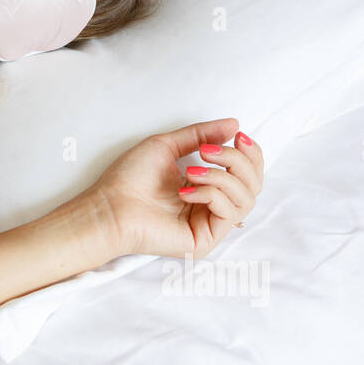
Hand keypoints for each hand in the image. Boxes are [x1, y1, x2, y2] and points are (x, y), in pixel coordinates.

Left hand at [86, 117, 262, 259]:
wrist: (110, 205)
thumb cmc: (130, 178)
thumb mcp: (168, 145)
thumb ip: (201, 134)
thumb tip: (234, 124)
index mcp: (205, 186)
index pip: (247, 173)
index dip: (251, 153)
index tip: (239, 135)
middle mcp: (212, 206)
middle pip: (253, 184)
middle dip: (237, 161)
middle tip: (208, 152)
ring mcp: (209, 224)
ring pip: (246, 198)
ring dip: (221, 176)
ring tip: (191, 171)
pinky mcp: (205, 240)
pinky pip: (229, 213)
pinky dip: (211, 194)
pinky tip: (185, 193)